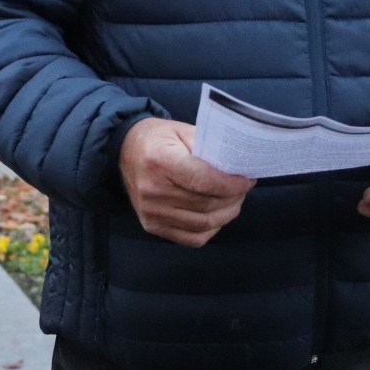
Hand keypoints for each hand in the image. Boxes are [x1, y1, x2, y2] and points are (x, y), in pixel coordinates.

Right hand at [119, 118, 255, 247]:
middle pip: (207, 204)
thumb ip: (208, 147)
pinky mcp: (152, 226)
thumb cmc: (156, 138)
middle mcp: (153, 190)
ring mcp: (151, 212)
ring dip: (226, 214)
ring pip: (204, 223)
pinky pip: (192, 238)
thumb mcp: (181, 130)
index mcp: (160, 161)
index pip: (204, 181)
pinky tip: (217, 215)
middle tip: (243, 188)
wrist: (122, 151)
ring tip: (233, 200)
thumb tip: (239, 166)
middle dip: (234, 198)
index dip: (231, 184)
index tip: (247, 180)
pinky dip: (211, 229)